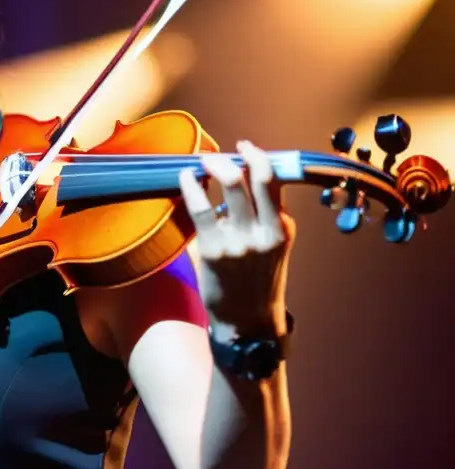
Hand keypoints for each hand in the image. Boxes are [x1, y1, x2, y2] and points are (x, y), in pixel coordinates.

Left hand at [178, 140, 295, 336]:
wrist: (247, 322)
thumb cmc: (257, 280)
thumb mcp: (275, 246)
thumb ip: (265, 215)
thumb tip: (242, 179)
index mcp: (282, 228)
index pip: (274, 181)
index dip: (258, 157)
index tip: (244, 147)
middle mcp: (265, 232)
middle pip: (254, 176)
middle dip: (234, 157)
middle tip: (215, 155)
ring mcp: (239, 241)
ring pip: (230, 185)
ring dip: (213, 165)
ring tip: (201, 162)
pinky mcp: (213, 250)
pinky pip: (200, 207)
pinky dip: (192, 186)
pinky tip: (187, 179)